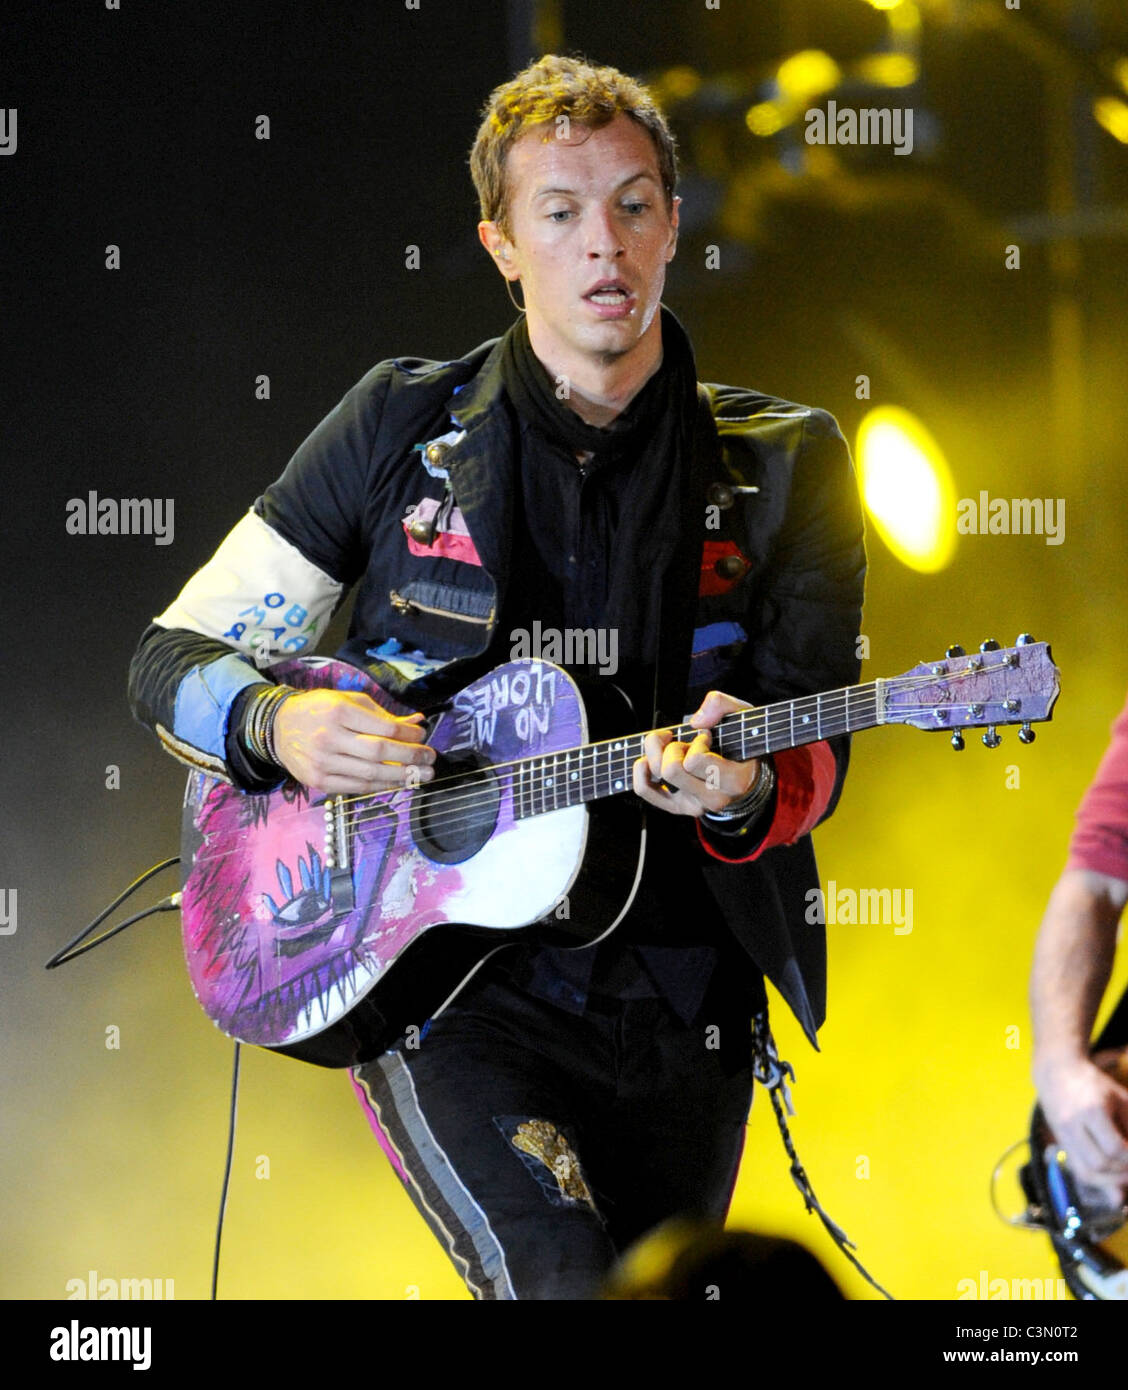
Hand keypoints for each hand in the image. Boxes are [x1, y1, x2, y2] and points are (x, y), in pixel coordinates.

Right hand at [272, 688, 435, 793]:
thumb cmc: (318, 710)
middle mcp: (329, 738)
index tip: (423, 735)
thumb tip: (416, 722)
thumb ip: (382, 713)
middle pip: (380, 752)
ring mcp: (323, 763)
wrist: (278, 728)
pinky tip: (397, 783)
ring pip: (370, 774)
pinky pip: (357, 788)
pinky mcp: (319, 781)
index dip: (409, 734)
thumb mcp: (348, 701)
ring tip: (422, 775)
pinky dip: (380, 787)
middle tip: (430, 759)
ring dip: (401, 777)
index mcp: (339, 713)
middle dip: (411, 758)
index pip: (384, 728)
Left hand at [632, 690, 760, 818]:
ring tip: (675, 748)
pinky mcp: (676, 806)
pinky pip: (644, 789)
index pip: (695, 761)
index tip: (707, 737)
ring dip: (658, 753)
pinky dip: (640, 770)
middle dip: (673, 747)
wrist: (746, 773)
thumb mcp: (742, 715)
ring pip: (657, 775)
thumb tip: (695, 722)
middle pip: (670, 770)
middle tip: (686, 742)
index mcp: (734, 781)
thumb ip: (722, 705)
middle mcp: (714, 799)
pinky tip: (650, 758)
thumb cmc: (741, 742)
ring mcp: (693, 806)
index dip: (697, 741)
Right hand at [1035, 1053, 1127, 1195]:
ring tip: (1125, 1171)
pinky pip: (1079, 1171)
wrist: (1058, 1074)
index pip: (1114, 1148)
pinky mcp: (1061, 1143)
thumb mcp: (1121, 1100)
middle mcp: (1072, 1124)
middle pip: (1100, 1163)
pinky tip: (1111, 1173)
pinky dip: (1098, 1179)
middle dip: (1123, 1171)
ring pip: (1088, 1173)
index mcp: (1091, 1110)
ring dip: (1111, 1180)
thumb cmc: (1096, 1085)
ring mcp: (1063, 1135)